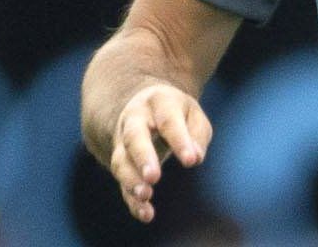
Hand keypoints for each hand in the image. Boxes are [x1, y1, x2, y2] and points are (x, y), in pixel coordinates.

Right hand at [108, 82, 212, 222]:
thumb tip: (195, 157)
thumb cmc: (175, 112)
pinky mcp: (121, 163)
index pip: (168, 121)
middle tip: (153, 177)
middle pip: (134, 137)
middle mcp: (134, 120)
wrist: (141, 105)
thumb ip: (197, 133)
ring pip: (121, 161)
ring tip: (145, 196)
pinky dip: (132, 200)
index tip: (190, 160)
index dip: (179, 141)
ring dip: (131, 180)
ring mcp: (123, 142)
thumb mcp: (192, 113)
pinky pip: (122, 182)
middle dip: (142, 157)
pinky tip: (146, 214)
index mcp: (158, 102)